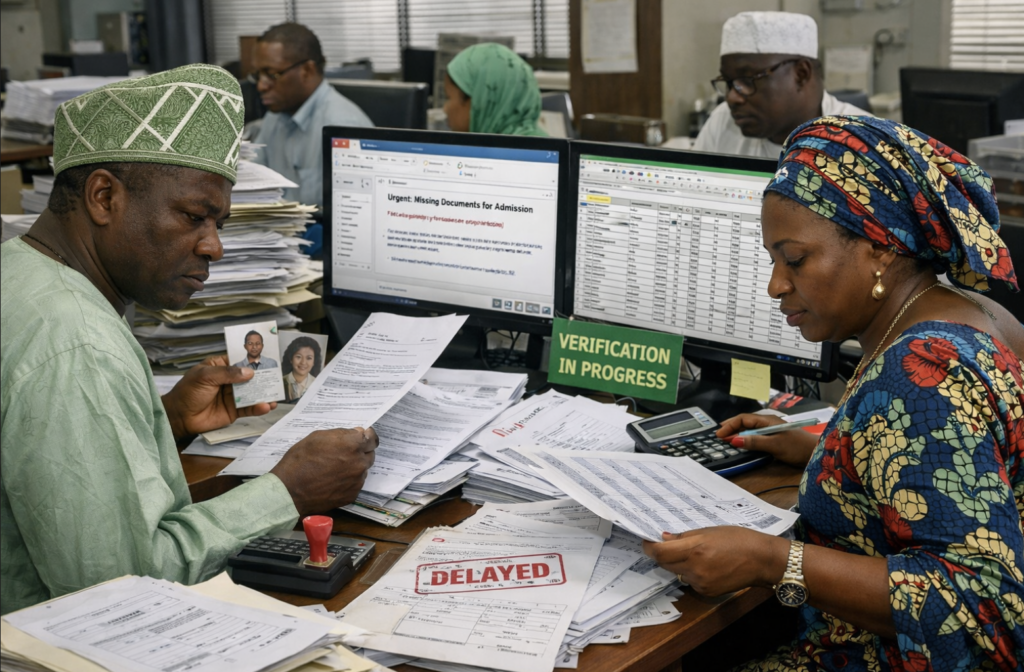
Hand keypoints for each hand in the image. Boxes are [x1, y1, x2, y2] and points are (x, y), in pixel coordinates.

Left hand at [162, 355, 277, 441]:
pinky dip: (259, 407)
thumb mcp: (205, 377)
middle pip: (249, 377)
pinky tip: (267, 406)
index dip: (252, 359)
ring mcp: (232, 396)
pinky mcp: (234, 411)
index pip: (239, 361)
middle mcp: (229, 380)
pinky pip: (249, 408)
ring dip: (264, 393)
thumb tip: (249, 372)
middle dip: (263, 377)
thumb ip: (227, 373)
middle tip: (277, 376)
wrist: (179, 417)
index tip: (267, 357)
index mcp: (220, 367)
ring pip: (252, 393)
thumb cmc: (187, 392)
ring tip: (276, 394)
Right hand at [271, 427, 377, 514]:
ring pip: (363, 470)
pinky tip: (333, 480)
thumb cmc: (299, 461)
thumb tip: (356, 433)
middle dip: (361, 451)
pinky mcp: (352, 494)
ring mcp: (357, 480)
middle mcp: (359, 462)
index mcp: (352, 445)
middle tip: (345, 453)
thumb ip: (341, 434)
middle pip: (370, 454)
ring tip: (335, 469)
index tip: (361, 438)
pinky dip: (349, 481)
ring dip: (354, 467)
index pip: (372, 438)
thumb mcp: (317, 437)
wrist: (289, 491)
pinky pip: (356, 483)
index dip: (367, 437)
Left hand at [642, 527, 787, 596]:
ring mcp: (700, 583)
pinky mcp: (706, 592)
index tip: (647, 541)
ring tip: (694, 553)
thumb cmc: (738, 539)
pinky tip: (705, 564)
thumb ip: (684, 537)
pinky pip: (689, 581)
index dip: (649, 547)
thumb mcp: (709, 531)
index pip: (660, 553)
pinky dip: (690, 572)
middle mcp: (695, 569)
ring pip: (676, 572)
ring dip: (677, 563)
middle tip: (667, 544)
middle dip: (663, 554)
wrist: (761, 560)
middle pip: (665, 564)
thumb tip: (664, 538)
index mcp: (695, 549)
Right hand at [716, 413, 816, 467]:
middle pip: (744, 422)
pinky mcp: (773, 438)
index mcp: (766, 420)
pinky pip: (755, 435)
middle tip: (719, 435)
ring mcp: (770, 430)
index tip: (719, 435)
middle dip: (731, 427)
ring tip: (726, 438)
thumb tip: (734, 439)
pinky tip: (741, 442)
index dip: (729, 425)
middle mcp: (767, 422)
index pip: (743, 418)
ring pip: (749, 428)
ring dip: (737, 432)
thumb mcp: (774, 445)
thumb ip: (754, 441)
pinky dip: (745, 438)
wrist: (815, 453)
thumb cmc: (797, 447)